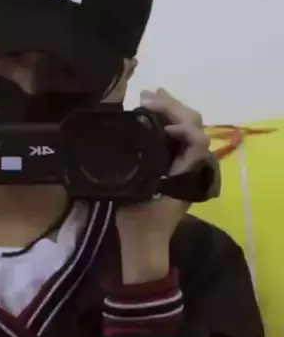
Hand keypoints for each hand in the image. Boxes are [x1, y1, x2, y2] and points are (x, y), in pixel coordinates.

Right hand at [116, 89, 210, 283]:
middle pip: (193, 124)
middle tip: (145, 96)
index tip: (150, 113)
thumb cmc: (142, 218)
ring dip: (169, 109)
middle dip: (171, 106)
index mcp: (191, 170)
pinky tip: (149, 113)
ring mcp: (186, 163)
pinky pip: (177, 135)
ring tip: (147, 97)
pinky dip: (166, 120)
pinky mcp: (176, 164)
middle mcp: (194, 164)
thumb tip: (146, 130)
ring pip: (187, 126)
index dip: (178, 120)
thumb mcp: (140, 192)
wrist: (144, 240)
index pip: (196, 136)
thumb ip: (148, 165)